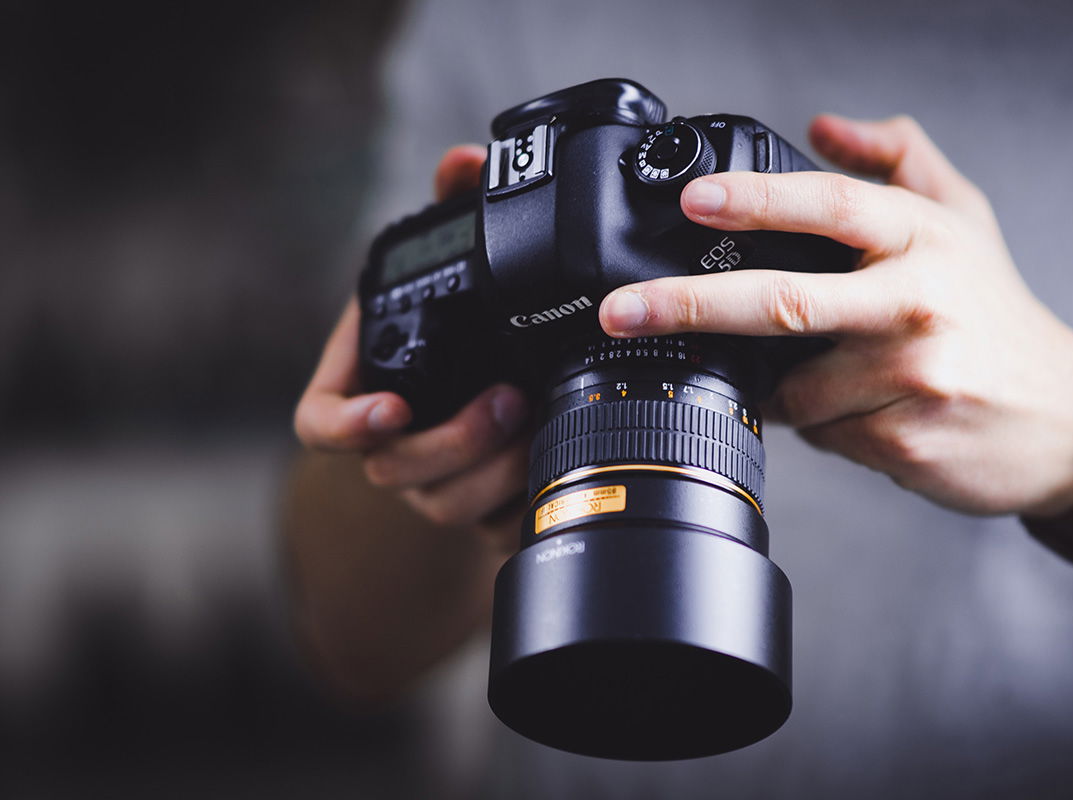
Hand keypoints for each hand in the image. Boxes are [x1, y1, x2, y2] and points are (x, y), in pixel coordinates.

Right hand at [293, 145, 529, 546]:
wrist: (497, 376)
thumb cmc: (458, 321)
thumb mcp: (453, 264)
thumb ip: (454, 210)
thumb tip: (465, 161)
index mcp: (365, 382)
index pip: (320, 423)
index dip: (345, 425)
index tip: (392, 408)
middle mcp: (391, 439)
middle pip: (392, 470)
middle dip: (451, 444)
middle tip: (508, 401)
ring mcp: (432, 479)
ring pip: (445, 504)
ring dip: (493, 473)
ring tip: (540, 427)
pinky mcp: (479, 505)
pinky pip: (490, 525)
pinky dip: (522, 500)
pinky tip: (558, 463)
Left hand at [598, 114, 1072, 516]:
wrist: (1064, 419)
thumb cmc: (997, 316)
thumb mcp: (963, 220)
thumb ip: (897, 160)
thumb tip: (824, 125)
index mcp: (922, 240)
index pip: (831, 205)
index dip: (756, 199)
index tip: (693, 201)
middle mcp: (916, 301)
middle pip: (783, 300)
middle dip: (689, 306)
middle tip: (623, 311)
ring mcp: (911, 375)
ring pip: (793, 388)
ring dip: (784, 388)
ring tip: (833, 378)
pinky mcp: (903, 439)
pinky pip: (820, 434)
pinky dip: (819, 424)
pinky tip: (863, 413)